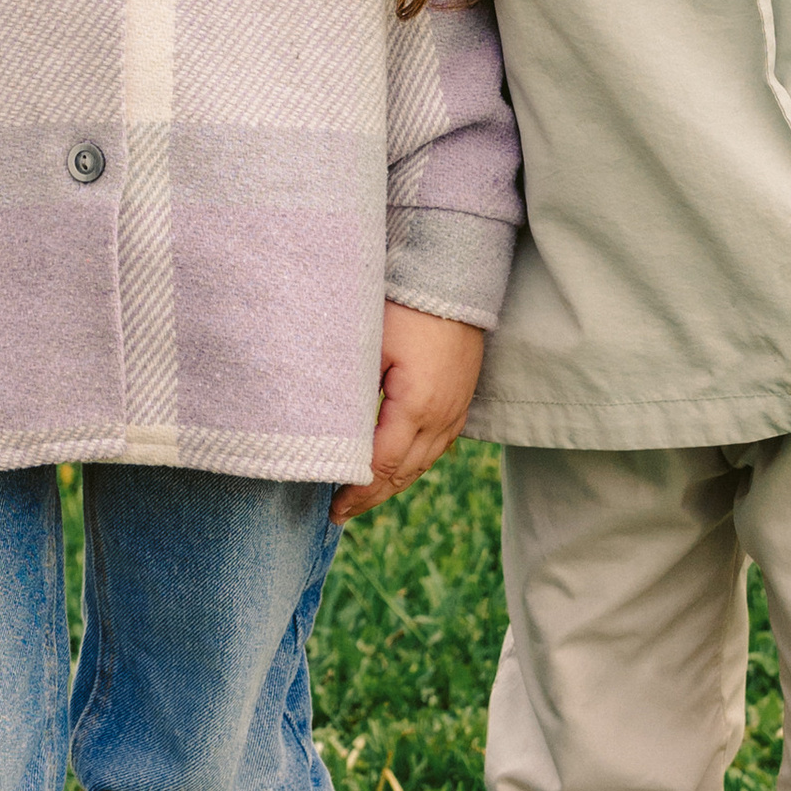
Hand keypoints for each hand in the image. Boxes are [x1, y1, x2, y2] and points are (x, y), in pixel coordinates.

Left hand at [333, 304, 486, 523]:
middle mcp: (442, 416)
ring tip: (364, 498)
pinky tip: (397, 469)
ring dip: (393, 484)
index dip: (356, 491)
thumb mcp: (369, 348)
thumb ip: (352, 395)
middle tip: (340, 514)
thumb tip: (328, 434)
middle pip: (404, 473)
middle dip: (371, 496)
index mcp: (417, 407)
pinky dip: (414, 464)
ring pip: (423, 463)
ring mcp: (456, 410)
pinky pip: (438, 446)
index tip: (332, 507)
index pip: (382, 465)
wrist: (453, 276)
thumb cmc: (404, 305)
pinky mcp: (461, 400)